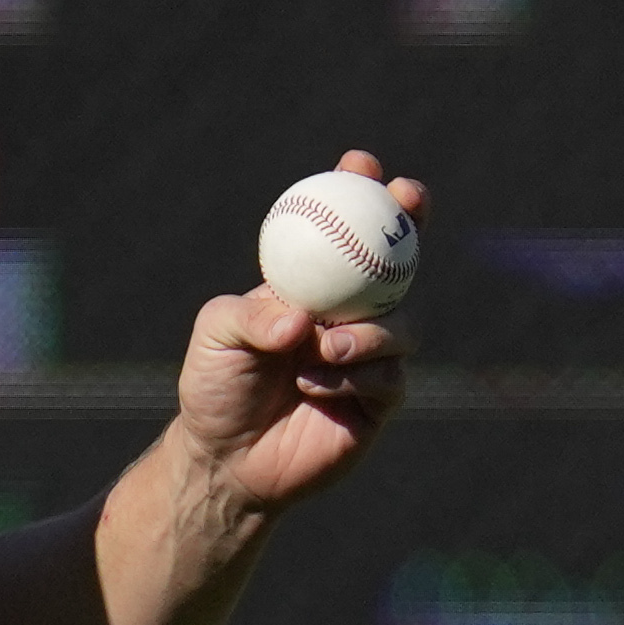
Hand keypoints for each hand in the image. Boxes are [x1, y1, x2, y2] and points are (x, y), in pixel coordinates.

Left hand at [170, 150, 422, 522]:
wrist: (225, 459)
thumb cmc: (215, 387)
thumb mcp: (215, 336)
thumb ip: (250, 316)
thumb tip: (301, 318)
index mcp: (313, 287)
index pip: (344, 231)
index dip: (360, 193)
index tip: (360, 165)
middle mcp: (349, 316)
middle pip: (397, 262)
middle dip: (408, 223)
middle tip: (404, 202)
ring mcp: (370, 357)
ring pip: (400, 326)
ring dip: (368, 332)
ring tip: (321, 347)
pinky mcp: (379, 401)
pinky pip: (391, 377)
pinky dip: (357, 375)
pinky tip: (314, 384)